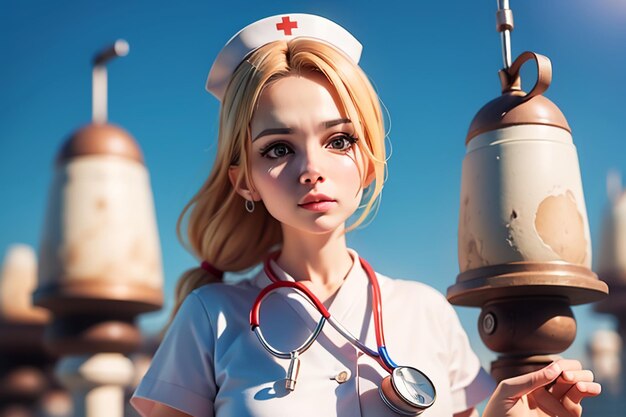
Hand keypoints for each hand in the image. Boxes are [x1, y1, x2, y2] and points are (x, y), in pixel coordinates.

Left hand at [482, 359, 600, 416]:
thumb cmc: (498, 410)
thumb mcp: (508, 389)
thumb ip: (530, 379)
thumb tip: (555, 369)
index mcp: (536, 382)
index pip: (558, 367)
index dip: (564, 365)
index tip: (559, 372)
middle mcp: (550, 392)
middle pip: (575, 375)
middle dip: (577, 372)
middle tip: (566, 378)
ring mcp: (558, 406)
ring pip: (582, 388)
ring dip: (586, 382)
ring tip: (580, 386)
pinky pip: (578, 407)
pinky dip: (586, 394)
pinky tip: (583, 389)